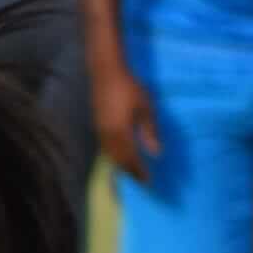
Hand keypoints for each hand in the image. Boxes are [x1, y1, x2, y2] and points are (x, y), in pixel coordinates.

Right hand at [94, 50, 158, 183]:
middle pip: (118, 158)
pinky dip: (112, 154)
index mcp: (120, 131)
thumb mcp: (145, 109)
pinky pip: (104, 144)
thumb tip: (156, 153)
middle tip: (140, 181)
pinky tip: (118, 155)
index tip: (147, 181)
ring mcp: (99, 127)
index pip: (130, 157)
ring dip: (120, 164)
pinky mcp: (96, 121)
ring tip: (130, 172)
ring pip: (109, 152)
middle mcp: (107, 133)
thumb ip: (150, 131)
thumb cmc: (129, 87)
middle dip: (129, 171)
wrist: (105, 70)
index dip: (138, 171)